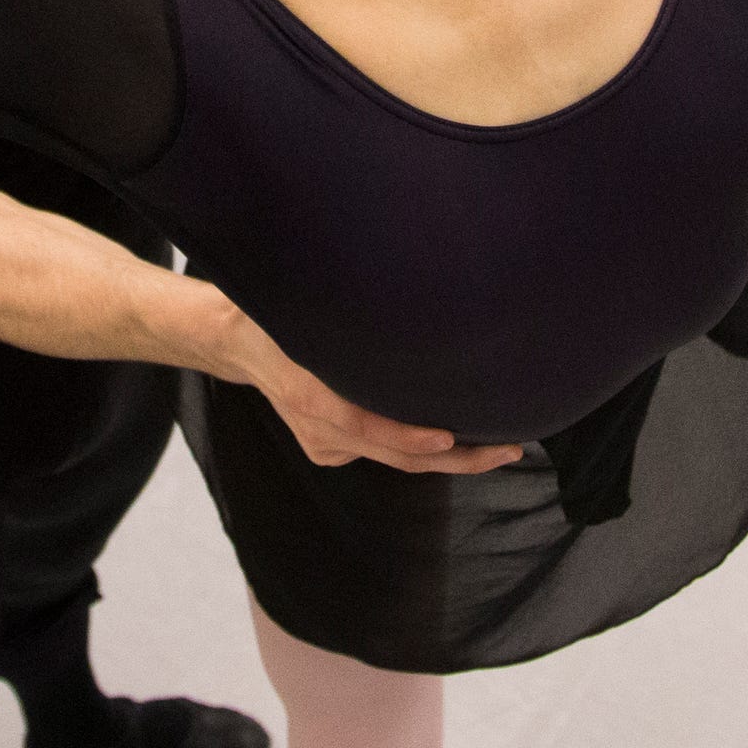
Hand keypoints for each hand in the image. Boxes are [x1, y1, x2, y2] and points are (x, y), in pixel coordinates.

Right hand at [223, 313, 522, 475]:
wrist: (237, 340)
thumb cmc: (282, 312)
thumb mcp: (310, 303)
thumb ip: (352, 310)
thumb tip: (411, 288)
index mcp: (307, 390)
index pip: (362, 424)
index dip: (406, 435)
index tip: (449, 437)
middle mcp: (317, 427)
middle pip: (394, 456)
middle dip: (457, 458)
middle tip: (509, 450)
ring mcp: (323, 444)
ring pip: (394, 460)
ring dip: (448, 457)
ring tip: (499, 447)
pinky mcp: (327, 450)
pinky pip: (381, 453)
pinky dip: (419, 445)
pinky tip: (456, 434)